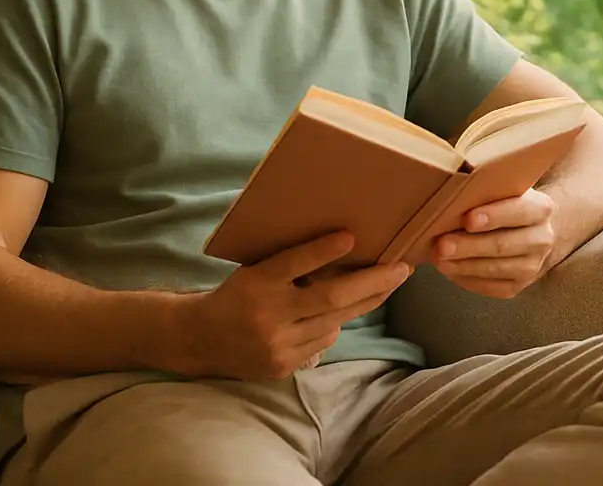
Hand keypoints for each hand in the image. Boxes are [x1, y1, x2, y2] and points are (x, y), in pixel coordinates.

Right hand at [176, 231, 410, 379]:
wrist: (201, 340)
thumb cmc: (237, 294)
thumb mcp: (255, 270)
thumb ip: (289, 265)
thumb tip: (343, 248)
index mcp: (257, 282)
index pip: (294, 264)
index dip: (322, 251)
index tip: (351, 236)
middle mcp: (268, 314)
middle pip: (329, 298)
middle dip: (372, 283)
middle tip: (402, 269)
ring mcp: (277, 344)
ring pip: (333, 322)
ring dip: (363, 303)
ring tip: (386, 285)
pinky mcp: (282, 366)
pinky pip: (323, 342)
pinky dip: (335, 324)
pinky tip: (340, 313)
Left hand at [431, 188, 555, 298]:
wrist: (528, 229)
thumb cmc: (505, 203)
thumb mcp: (502, 188)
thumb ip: (484, 188)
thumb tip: (454, 190)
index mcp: (541, 209)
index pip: (519, 211)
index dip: (494, 216)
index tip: (468, 220)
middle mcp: (542, 239)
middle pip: (502, 245)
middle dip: (469, 246)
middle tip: (441, 245)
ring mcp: (532, 266)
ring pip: (494, 269)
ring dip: (463, 265)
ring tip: (438, 259)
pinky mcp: (518, 286)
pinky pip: (490, 287)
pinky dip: (466, 279)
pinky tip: (449, 269)